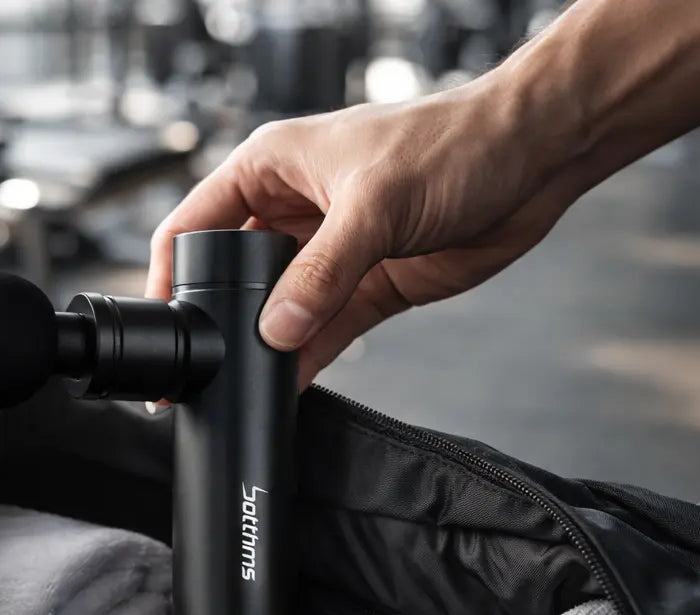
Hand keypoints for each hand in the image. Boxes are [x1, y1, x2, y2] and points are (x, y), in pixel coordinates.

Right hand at [147, 77, 579, 388]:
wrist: (533, 161)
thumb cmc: (455, 144)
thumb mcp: (376, 204)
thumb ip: (322, 271)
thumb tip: (277, 329)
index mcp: (272, 168)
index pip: (196, 225)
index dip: (170, 275)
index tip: (166, 326)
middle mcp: (293, 211)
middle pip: (234, 277)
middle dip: (223, 320)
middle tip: (211, 367)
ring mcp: (329, 253)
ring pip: (280, 311)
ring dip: (268, 347)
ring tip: (250, 385)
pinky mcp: (365, 286)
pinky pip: (323, 331)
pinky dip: (308, 359)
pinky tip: (292, 385)